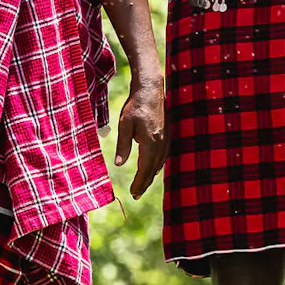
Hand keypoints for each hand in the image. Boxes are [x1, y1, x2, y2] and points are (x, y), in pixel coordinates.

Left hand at [111, 77, 166, 197]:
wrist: (151, 89)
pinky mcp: (166, 134)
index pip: (144, 169)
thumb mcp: (124, 125)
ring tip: (142, 184)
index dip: (139, 183)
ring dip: (150, 175)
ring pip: (159, 164)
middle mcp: (161, 143)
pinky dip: (156, 165)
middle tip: (136, 195)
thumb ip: (122, 145)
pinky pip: (162, 156)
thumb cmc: (135, 105)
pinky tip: (152, 167)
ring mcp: (165, 139)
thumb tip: (118, 164)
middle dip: (144, 183)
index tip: (133, 193)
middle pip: (153, 170)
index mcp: (151, 143)